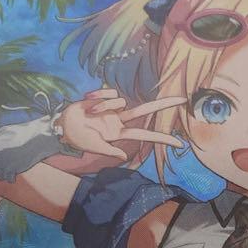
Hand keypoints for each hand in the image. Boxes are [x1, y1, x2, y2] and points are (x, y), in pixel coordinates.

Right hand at [55, 88, 186, 162]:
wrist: (63, 125)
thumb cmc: (78, 139)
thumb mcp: (94, 147)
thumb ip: (110, 150)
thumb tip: (124, 155)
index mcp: (120, 134)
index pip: (146, 135)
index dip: (162, 138)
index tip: (180, 144)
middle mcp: (120, 120)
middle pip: (146, 110)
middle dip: (164, 104)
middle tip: (184, 99)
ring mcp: (113, 108)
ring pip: (120, 100)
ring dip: (103, 106)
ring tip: (89, 114)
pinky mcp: (105, 98)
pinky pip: (109, 92)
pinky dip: (98, 97)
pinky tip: (88, 103)